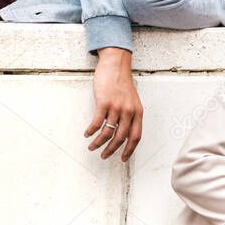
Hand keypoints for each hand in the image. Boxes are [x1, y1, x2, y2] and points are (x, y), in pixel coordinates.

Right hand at [85, 47, 143, 161]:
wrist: (116, 65)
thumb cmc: (122, 82)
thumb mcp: (132, 100)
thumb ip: (130, 114)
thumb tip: (123, 132)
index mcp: (137, 111)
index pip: (136, 136)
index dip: (129, 149)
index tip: (123, 158)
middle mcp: (129, 111)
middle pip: (121, 138)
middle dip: (111, 150)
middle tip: (104, 155)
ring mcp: (116, 107)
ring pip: (107, 132)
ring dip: (98, 143)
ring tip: (92, 147)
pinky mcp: (104, 102)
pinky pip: (97, 123)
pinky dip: (91, 131)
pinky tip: (87, 133)